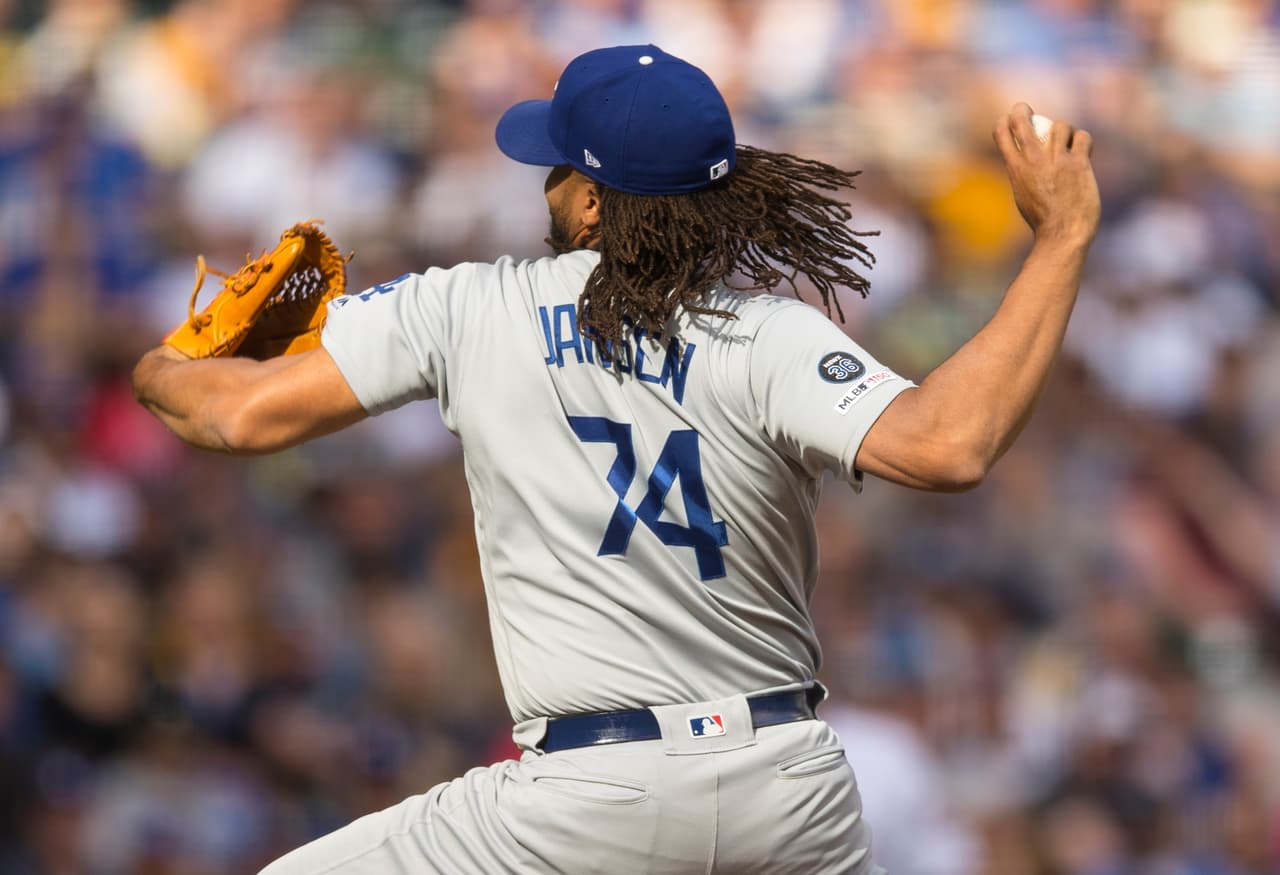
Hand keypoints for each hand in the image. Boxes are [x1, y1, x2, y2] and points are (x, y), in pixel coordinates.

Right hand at [993, 103, 1099, 243]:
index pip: (1001, 131)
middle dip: (1022, 110)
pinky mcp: (1078, 163)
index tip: (1010, 122)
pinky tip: (1082, 153)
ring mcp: (1057, 160)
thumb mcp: (1023, 195)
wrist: (1062, 233)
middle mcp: (1033, 160)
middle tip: (1027, 111)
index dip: (1005, 121)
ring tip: (1067, 143)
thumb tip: (1025, 160)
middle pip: (1021, 118)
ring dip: (1065, 131)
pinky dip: (1083, 142)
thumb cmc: (1043, 221)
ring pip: (1060, 125)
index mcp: (1015, 168)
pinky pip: (1083, 137)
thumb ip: (1023, 174)